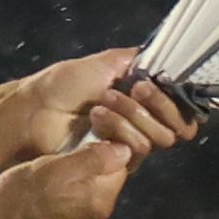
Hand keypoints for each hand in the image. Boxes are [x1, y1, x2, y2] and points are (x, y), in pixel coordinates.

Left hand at [0, 50, 205, 165]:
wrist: (38, 109)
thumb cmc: (65, 84)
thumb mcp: (103, 62)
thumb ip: (136, 60)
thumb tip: (162, 57)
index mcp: (142, 99)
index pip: (181, 108)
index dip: (175, 99)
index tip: (151, 83)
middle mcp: (142, 122)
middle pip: (177, 126)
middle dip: (156, 105)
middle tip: (132, 90)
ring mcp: (130, 143)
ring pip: (159, 138)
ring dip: (132, 117)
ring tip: (101, 105)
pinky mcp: (117, 162)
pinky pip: (138, 150)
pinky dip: (120, 130)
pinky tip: (96, 119)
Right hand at [0, 136, 137, 218]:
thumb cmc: (15, 198)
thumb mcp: (51, 168)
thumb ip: (92, 160)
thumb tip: (125, 149)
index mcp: (99, 202)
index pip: (119, 164)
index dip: (102, 146)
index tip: (82, 137)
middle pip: (107, 180)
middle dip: (90, 164)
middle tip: (61, 155)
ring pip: (92, 194)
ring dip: (79, 180)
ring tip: (50, 173)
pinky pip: (79, 209)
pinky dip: (70, 198)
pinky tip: (48, 193)